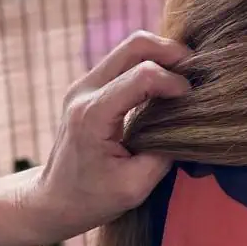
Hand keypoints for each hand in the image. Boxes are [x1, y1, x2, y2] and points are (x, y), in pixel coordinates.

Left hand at [28, 32, 190, 240]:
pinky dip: (150, 63)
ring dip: (162, 55)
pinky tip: (165, 83)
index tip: (190, 98)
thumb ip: (165, 152)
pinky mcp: (89, 86)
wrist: (51, 200)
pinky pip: (125, 60)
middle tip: (195, 70)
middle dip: (172, 51)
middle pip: (135, 45)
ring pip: (131, 47)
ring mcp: (84, 85)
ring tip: (183, 76)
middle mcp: (85, 91)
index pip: (143, 76)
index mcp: (93, 115)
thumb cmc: (91, 199)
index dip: (174, 82)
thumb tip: (188, 124)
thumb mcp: (136, 186)